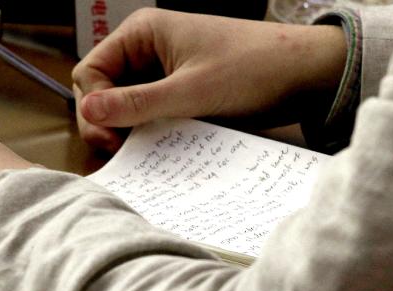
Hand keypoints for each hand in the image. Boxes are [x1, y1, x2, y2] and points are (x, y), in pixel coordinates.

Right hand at [72, 8, 346, 151]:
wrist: (303, 74)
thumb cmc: (251, 68)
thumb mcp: (191, 90)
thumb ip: (139, 103)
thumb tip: (89, 111)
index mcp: (142, 34)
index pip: (92, 71)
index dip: (93, 106)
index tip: (111, 139)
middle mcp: (147, 51)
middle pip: (104, 90)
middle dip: (108, 121)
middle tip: (123, 151)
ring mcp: (164, 73)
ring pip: (126, 106)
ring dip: (129, 130)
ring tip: (142, 153)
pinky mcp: (180, 93)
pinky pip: (151, 114)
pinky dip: (150, 132)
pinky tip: (159, 149)